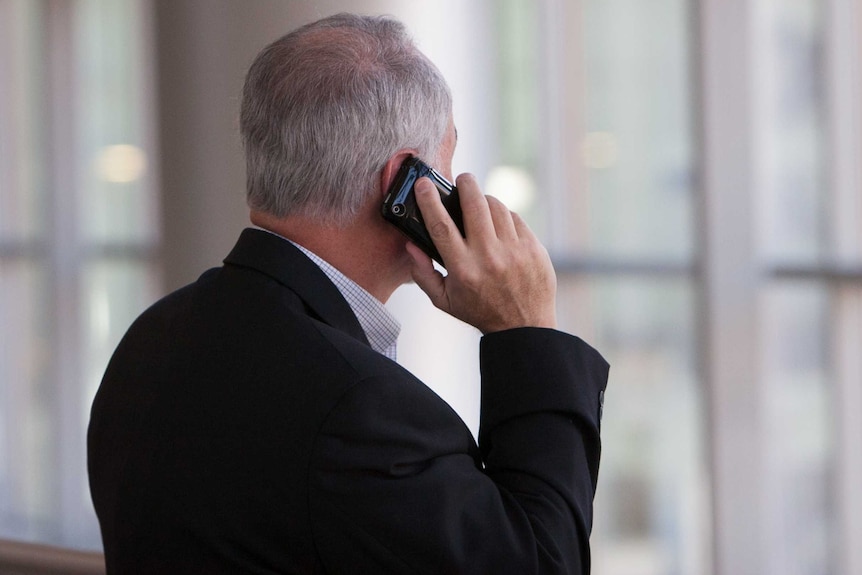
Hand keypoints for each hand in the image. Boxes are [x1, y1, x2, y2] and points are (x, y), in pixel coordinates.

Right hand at [407, 174, 557, 333]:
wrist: (524, 326)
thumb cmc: (480, 311)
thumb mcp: (444, 301)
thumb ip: (423, 274)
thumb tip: (411, 245)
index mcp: (463, 269)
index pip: (441, 226)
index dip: (429, 201)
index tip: (423, 184)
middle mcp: (488, 257)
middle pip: (474, 204)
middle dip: (466, 184)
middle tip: (462, 178)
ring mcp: (514, 251)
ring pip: (496, 206)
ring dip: (485, 200)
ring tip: (480, 205)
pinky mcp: (533, 248)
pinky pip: (515, 218)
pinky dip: (504, 216)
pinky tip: (499, 225)